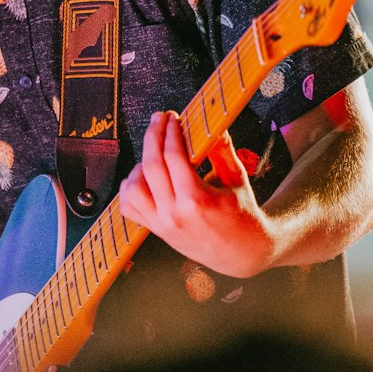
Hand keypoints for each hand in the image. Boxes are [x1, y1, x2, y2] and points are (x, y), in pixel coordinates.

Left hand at [119, 112, 276, 278]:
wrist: (242, 254)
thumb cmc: (243, 215)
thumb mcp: (237, 180)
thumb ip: (223, 151)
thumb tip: (215, 125)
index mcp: (197, 201)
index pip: (173, 156)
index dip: (170, 131)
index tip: (173, 117)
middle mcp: (174, 215)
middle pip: (150, 166)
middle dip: (152, 135)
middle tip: (159, 119)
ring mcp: (161, 225)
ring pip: (132, 187)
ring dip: (139, 164)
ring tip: (154, 153)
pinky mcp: (156, 231)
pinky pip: (129, 207)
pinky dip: (130, 188)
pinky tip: (144, 177)